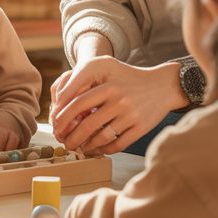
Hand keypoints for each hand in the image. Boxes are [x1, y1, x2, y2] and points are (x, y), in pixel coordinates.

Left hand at [50, 57, 182, 154]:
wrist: (163, 85)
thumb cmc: (126, 76)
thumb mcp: (105, 67)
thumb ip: (82, 79)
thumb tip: (59, 102)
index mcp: (107, 84)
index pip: (76, 102)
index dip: (61, 116)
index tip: (54, 124)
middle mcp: (119, 99)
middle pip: (86, 124)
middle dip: (69, 135)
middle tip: (61, 139)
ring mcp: (131, 115)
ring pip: (100, 137)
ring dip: (84, 145)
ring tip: (75, 146)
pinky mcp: (141, 128)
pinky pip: (116, 145)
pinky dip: (102, 149)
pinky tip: (94, 149)